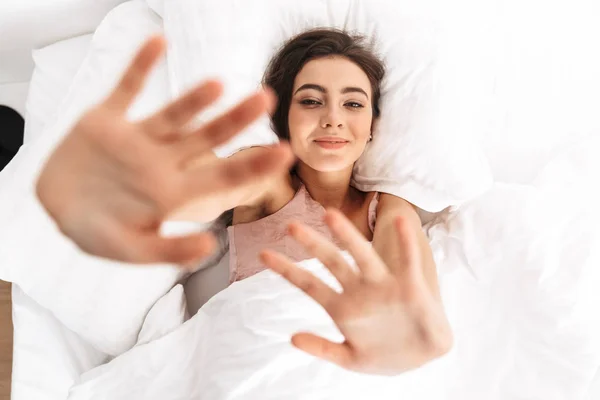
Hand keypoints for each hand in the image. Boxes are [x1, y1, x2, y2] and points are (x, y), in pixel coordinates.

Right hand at [36, 36, 292, 264]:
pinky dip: (139, 66)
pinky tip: (158, 42)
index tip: (286, 152)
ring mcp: (137, 138)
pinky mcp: (107, 120)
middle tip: (266, 98)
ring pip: (174, 113)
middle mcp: (163, 161)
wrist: (55, 209)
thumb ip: (168, 249)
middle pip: (207, 136)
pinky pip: (126, 88)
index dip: (254, 165)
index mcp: (173, 192)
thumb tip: (208, 247)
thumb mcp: (130, 250)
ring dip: (194, 97)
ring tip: (218, 85)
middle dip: (236, 119)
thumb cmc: (95, 232)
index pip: (223, 176)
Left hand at [260, 209, 452, 375]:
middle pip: (332, 262)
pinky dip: (404, 242)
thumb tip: (292, 338)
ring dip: (347, 236)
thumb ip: (323, 349)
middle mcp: (360, 290)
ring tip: (330, 215)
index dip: (287, 269)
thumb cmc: (385, 355)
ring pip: (362, 256)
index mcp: (343, 307)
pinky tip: (399, 223)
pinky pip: (407, 261)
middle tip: (290, 225)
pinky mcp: (409, 287)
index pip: (309, 284)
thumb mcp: (350, 359)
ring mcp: (384, 286)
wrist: (423, 356)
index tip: (263, 254)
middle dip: (313, 244)